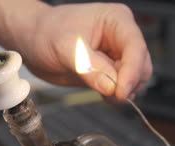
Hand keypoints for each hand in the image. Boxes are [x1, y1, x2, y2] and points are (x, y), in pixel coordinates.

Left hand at [9, 2, 152, 100]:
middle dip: (129, 82)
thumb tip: (111, 86)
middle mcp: (121, 37)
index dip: (132, 71)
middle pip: (141, 65)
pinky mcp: (109, 70)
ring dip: (123, 91)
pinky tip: (103, 94)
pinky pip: (122, 86)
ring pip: (135, 78)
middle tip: (112, 95)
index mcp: (116, 20)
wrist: (32, 41)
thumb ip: (89, 68)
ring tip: (104, 94)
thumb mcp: (65, 48)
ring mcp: (116, 55)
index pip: (136, 47)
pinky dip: (115, 94)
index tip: (120, 91)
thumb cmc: (46, 32)